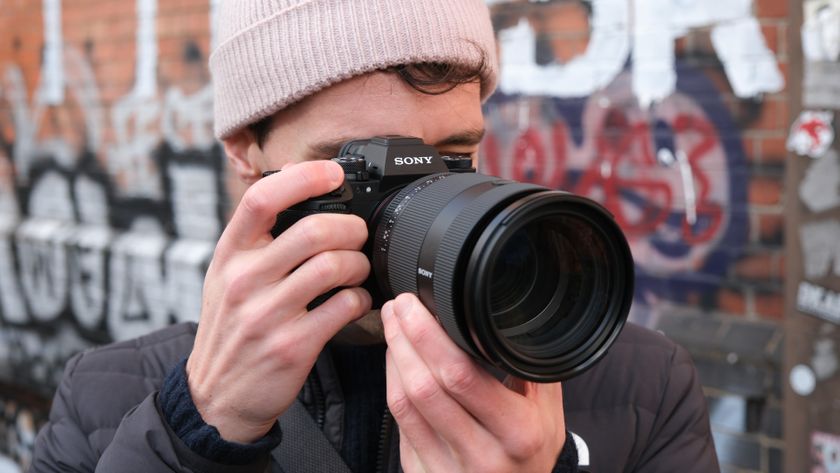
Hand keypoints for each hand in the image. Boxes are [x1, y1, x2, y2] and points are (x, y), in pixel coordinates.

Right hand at [186, 160, 371, 442]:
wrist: (216, 396)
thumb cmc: (231, 327)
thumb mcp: (226, 275)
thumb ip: (256, 236)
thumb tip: (295, 181)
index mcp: (229, 254)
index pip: (262, 199)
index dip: (304, 177)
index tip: (332, 172)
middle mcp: (243, 280)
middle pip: (312, 230)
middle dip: (350, 227)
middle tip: (358, 235)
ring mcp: (266, 314)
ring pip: (333, 266)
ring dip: (359, 263)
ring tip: (358, 269)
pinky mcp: (292, 345)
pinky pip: (343, 307)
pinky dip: (361, 299)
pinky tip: (356, 301)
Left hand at [382, 293, 565, 472]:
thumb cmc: (533, 454)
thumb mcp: (549, 415)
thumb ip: (530, 369)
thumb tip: (508, 318)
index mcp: (517, 432)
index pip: (461, 375)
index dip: (429, 335)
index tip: (418, 304)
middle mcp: (481, 454)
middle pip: (425, 386)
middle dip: (404, 338)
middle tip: (398, 306)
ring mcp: (447, 470)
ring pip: (404, 404)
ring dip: (394, 358)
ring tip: (393, 326)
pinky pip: (399, 423)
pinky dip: (392, 384)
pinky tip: (396, 361)